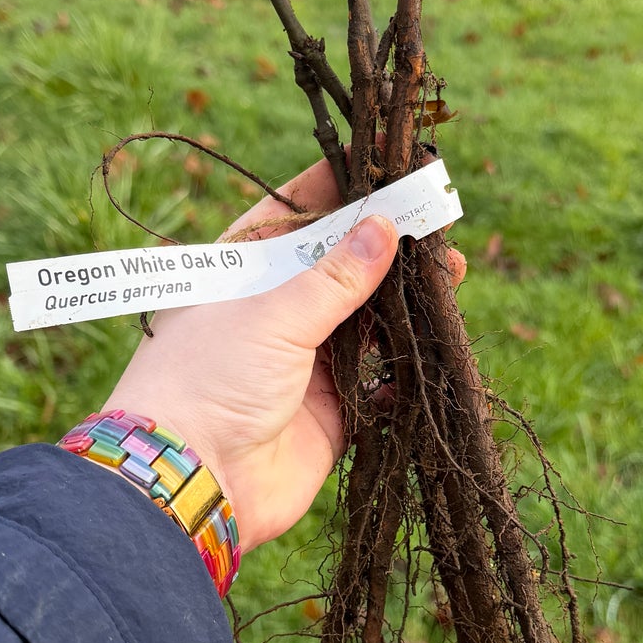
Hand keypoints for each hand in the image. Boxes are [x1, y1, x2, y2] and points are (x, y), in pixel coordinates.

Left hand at [106, 159, 463, 553]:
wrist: (191, 482)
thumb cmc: (208, 381)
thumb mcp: (272, 315)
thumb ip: (335, 277)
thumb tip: (384, 226)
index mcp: (240, 273)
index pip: (293, 215)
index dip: (338, 188)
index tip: (385, 161)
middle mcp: (271, 312)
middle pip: (339, 266)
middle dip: (387, 246)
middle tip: (436, 224)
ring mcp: (303, 363)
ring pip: (367, 320)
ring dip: (406, 301)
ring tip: (450, 274)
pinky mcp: (331, 412)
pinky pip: (380, 381)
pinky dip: (407, 365)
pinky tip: (436, 338)